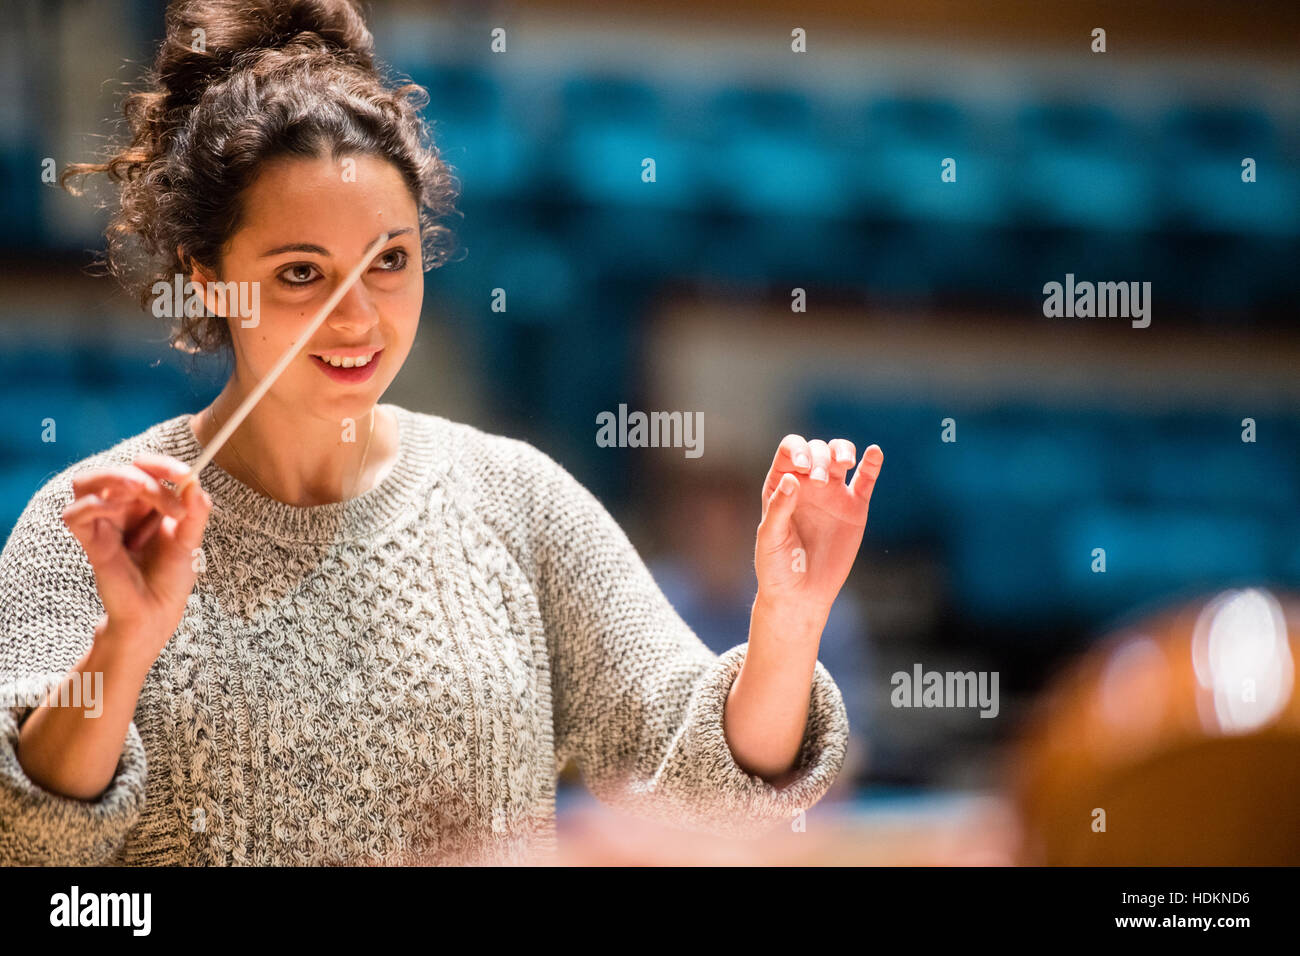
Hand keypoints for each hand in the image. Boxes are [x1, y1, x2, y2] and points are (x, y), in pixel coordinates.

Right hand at [62, 453, 211, 661]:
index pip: (146, 467)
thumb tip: (195, 483)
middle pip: (119, 469)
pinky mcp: (90, 542)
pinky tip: (113, 510)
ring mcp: (104, 522)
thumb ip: (195, 512)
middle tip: (171, 502)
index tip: (186, 474)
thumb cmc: (172, 577)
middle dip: (147, 476)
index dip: (163, 464)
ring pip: (87, 481)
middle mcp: (122, 507)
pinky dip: (92, 505)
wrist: (157, 613)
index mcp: (147, 502)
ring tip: (142, 492)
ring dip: (115, 478)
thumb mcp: (190, 540)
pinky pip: (74, 514)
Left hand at [754, 435, 882, 614]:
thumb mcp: (771, 538)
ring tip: (844, 463)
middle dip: (820, 458)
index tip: (802, 467)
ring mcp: (833, 494)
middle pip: (818, 450)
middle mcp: (807, 484)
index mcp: (782, 484)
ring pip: (840, 457)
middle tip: (819, 482)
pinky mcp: (855, 508)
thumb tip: (792, 478)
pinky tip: (875, 452)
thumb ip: (779, 508)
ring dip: (842, 452)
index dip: (798, 449)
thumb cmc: (777, 567)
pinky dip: (871, 464)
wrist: (801, 594)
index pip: (791, 450)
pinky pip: (865, 481)